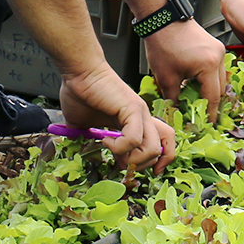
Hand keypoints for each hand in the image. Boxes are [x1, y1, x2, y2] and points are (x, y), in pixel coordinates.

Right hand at [58, 62, 174, 175]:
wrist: (79, 73)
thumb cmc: (81, 93)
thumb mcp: (87, 125)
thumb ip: (92, 139)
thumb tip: (87, 153)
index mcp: (138, 122)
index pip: (164, 144)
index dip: (157, 162)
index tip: (136, 170)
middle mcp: (144, 118)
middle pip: (164, 149)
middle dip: (143, 165)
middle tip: (121, 162)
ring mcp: (140, 113)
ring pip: (153, 149)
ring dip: (131, 159)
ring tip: (112, 149)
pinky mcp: (132, 109)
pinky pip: (134, 139)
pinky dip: (119, 147)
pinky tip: (105, 139)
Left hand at [144, 19, 227, 120]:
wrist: (162, 18)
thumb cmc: (163, 42)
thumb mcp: (166, 76)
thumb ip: (173, 98)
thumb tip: (176, 111)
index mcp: (208, 66)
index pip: (213, 98)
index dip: (209, 114)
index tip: (206, 125)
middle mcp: (218, 57)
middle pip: (220, 89)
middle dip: (211, 104)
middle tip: (201, 116)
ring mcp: (218, 50)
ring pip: (220, 79)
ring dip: (211, 90)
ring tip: (197, 101)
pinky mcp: (214, 46)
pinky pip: (216, 68)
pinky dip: (209, 79)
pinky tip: (197, 84)